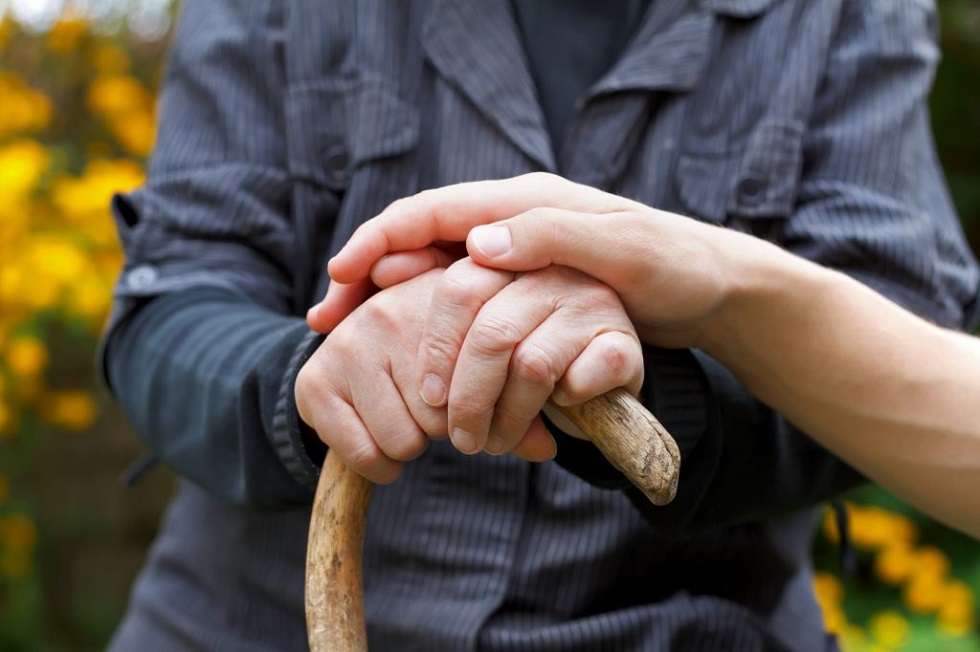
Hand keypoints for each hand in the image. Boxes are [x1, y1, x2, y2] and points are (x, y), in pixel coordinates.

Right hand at [296, 269, 558, 481]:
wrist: (347, 345)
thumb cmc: (434, 356)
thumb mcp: (479, 362)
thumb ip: (518, 399)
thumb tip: (548, 450)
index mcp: (445, 295)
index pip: (486, 375)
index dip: (485, 410)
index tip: (479, 415)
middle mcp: (393, 309)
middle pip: (446, 416)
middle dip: (446, 429)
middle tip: (434, 413)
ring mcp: (351, 341)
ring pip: (407, 439)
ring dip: (412, 446)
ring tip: (407, 420)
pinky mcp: (316, 380)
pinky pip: (366, 454)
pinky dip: (379, 465)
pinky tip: (381, 443)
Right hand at [310, 173, 740, 350]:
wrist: (710, 286)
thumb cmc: (673, 264)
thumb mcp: (621, 248)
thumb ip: (550, 237)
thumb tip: (476, 243)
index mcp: (523, 204)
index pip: (431, 212)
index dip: (379, 241)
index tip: (339, 276)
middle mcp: (510, 223)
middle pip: (417, 240)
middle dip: (366, 274)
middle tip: (326, 320)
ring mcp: (515, 255)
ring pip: (431, 271)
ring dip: (386, 300)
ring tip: (346, 335)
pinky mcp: (523, 286)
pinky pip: (457, 297)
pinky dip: (424, 319)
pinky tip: (409, 349)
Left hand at [417, 258, 642, 456]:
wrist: (602, 385)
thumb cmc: (525, 361)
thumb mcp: (476, 338)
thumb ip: (431, 316)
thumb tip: (362, 286)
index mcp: (510, 259)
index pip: (458, 288)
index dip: (437, 348)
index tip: (428, 398)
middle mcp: (552, 271)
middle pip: (491, 332)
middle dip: (468, 398)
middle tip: (460, 439)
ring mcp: (591, 303)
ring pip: (530, 365)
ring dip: (507, 418)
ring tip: (494, 444)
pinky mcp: (623, 342)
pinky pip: (578, 381)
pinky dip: (562, 408)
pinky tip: (558, 412)